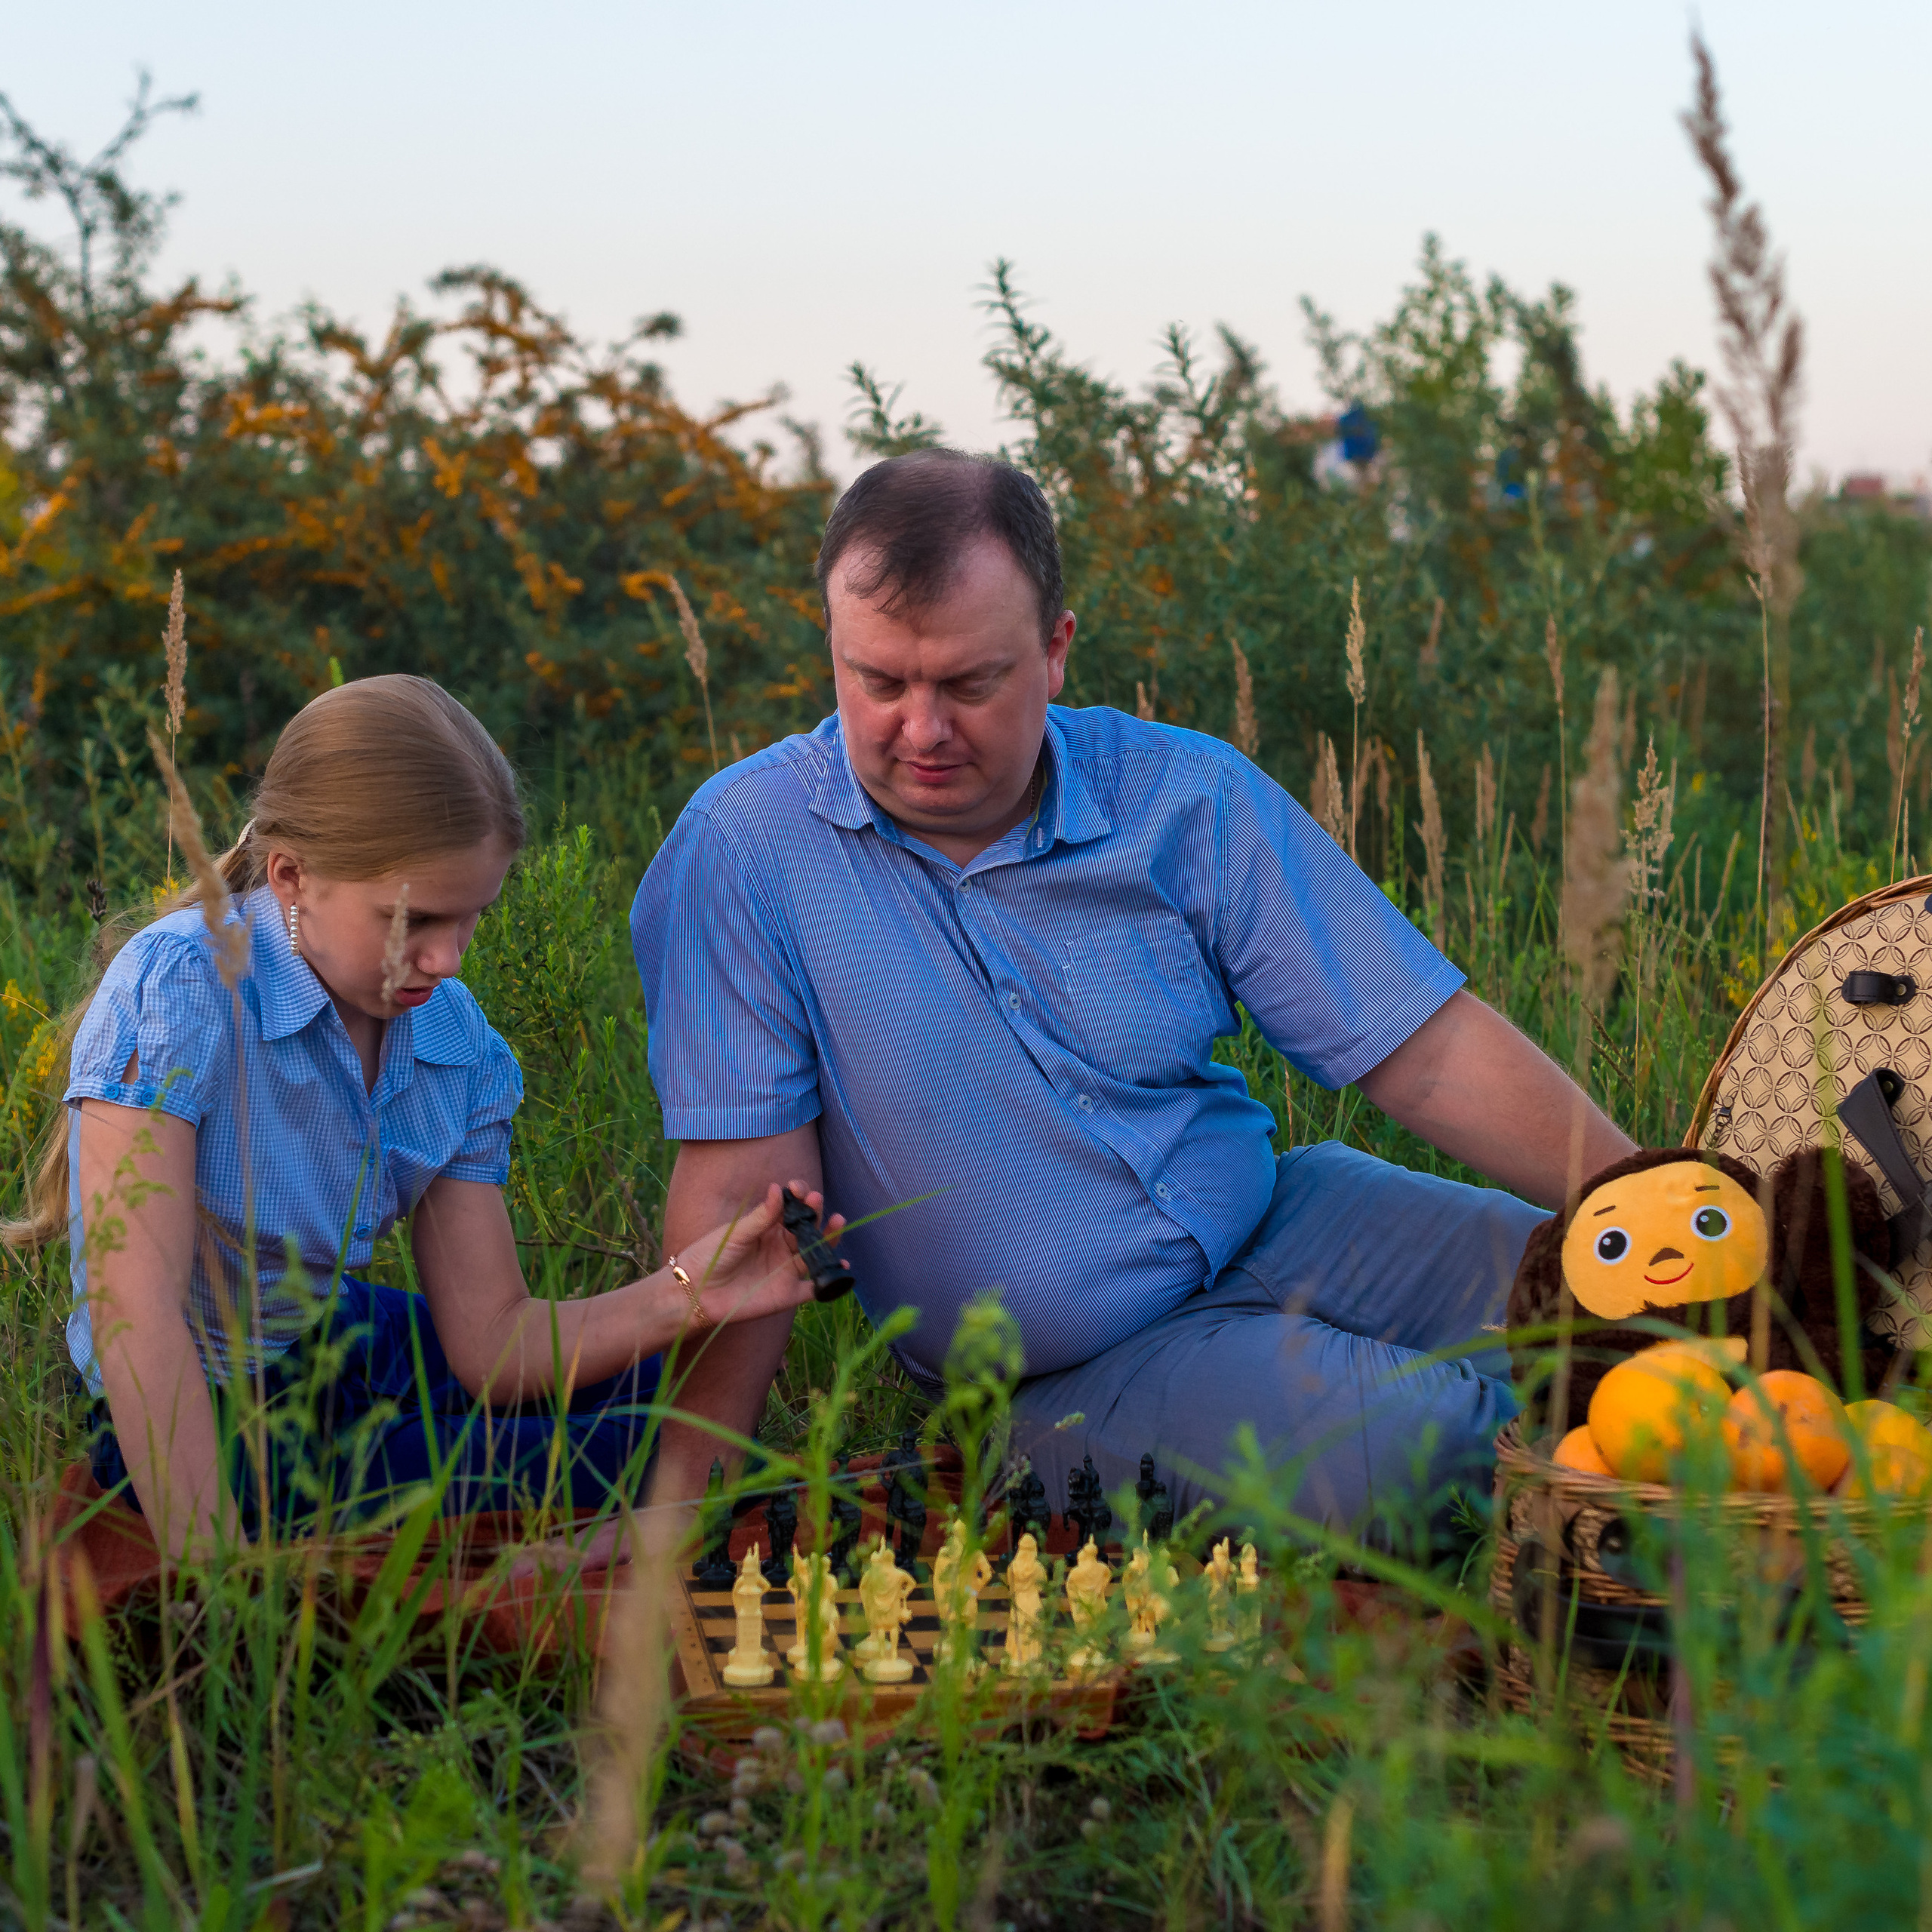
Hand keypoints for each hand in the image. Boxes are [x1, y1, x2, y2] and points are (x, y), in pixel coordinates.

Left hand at [674, 1181, 845, 1327]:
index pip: (790, 1208)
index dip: (798, 1196)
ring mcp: (786, 1269)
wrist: (696, 1293)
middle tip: (815, 1200)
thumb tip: (778, 1189)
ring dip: (829, 1238)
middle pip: (807, 1227)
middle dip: (815, 1212)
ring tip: (838, 1221)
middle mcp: (780, 1247)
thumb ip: (760, 1217)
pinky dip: (831, 1278)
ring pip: (815, 1252)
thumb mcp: (735, 1233)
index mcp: (767, 1228)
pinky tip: (842, 1265)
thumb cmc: (710, 1257)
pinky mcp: (788, 1293)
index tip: (798, 1188)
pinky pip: (815, 1287)